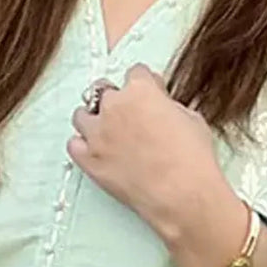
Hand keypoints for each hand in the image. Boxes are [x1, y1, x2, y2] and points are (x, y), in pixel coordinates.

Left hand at [67, 64, 226, 238]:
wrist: (182, 194)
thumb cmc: (192, 158)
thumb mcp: (191, 118)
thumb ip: (169, 106)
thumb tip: (162, 108)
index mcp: (140, 90)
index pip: (135, 72)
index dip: (145, 84)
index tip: (149, 94)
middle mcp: (113, 106)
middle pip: (103, 90)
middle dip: (115, 99)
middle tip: (128, 115)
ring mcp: (97, 133)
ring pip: (81, 115)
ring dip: (93, 119)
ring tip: (107, 132)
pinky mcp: (88, 160)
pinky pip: (73, 144)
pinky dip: (83, 145)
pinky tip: (96, 150)